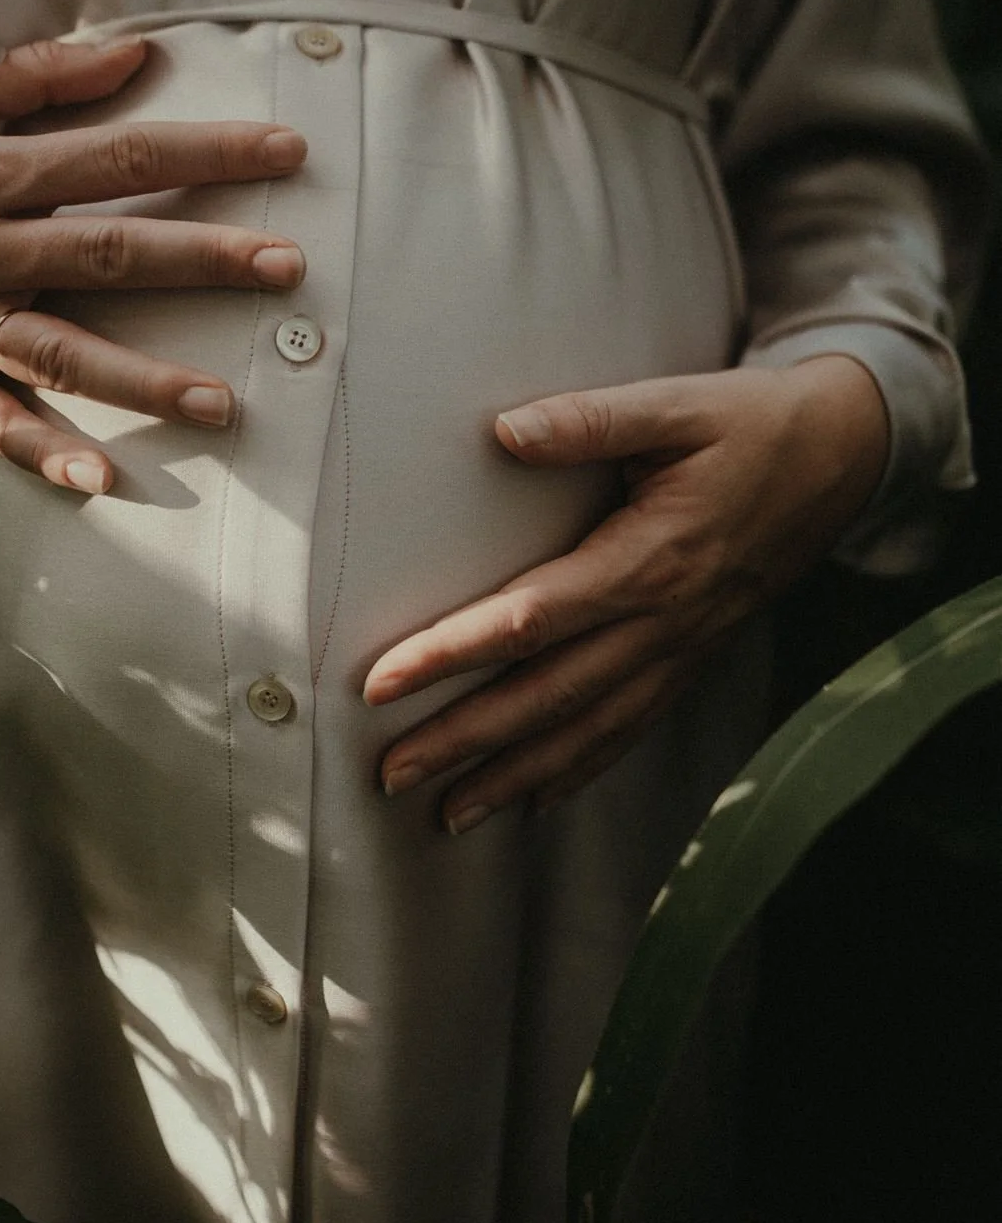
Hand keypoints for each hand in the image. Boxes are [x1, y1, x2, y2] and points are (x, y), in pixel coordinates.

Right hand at [0, 36, 307, 493]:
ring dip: (142, 379)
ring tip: (219, 402)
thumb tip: (135, 54)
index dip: (204, 152)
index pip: (116, 156)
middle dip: (200, 261)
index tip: (283, 154)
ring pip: (59, 352)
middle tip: (284, 268)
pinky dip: (43, 452)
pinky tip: (102, 478)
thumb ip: (39, 77)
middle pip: (105, 252)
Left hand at [365, 357, 889, 832]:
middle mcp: (663, 623)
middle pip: (547, 696)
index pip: (530, 619)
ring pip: (586, 729)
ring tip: (446, 816)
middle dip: (464, 742)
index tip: (381, 682)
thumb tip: (504, 430)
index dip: (451, 652)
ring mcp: (680, 651)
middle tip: (388, 774)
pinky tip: (533, 801)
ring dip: (512, 776)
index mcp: (650, 560)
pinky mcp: (690, 659)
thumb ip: (591, 419)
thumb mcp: (678, 405)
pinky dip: (579, 770)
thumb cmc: (751, 426)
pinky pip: (629, 730)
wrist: (842, 460)